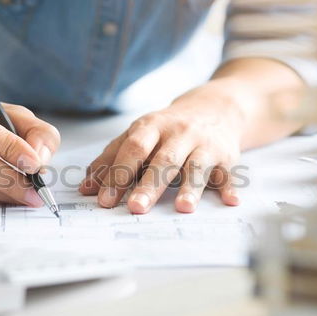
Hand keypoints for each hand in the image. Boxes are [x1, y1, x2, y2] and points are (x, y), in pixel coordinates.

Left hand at [79, 80, 244, 213]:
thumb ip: (112, 160)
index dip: (118, 174)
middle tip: (135, 208)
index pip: (133, 149)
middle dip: (149, 185)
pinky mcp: (226, 157)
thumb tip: (86, 188)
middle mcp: (179, 134)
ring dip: (190, 187)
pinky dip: (230, 188)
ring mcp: (205, 145)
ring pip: (197, 167)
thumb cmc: (168, 128)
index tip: (105, 200)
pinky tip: (230, 201)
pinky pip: (228, 174)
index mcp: (152, 127)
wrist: (214, 108)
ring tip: (182, 208)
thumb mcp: (139, 135)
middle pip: (163, 160)